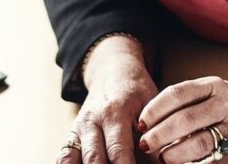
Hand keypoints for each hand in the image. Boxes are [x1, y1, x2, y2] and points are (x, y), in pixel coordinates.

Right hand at [59, 38, 156, 163]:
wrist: (113, 72)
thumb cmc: (137, 92)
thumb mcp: (150, 106)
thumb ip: (153, 135)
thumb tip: (163, 160)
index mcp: (115, 112)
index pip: (118, 151)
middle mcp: (92, 121)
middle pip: (93, 159)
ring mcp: (78, 128)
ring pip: (72, 158)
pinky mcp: (71, 135)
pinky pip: (64, 156)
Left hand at [138, 76, 227, 163]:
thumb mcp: (214, 91)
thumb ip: (187, 101)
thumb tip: (148, 121)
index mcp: (216, 87)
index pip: (178, 94)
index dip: (154, 109)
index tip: (140, 122)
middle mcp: (227, 106)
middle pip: (185, 120)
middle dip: (158, 135)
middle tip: (145, 144)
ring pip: (197, 145)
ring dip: (172, 155)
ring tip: (161, 158)